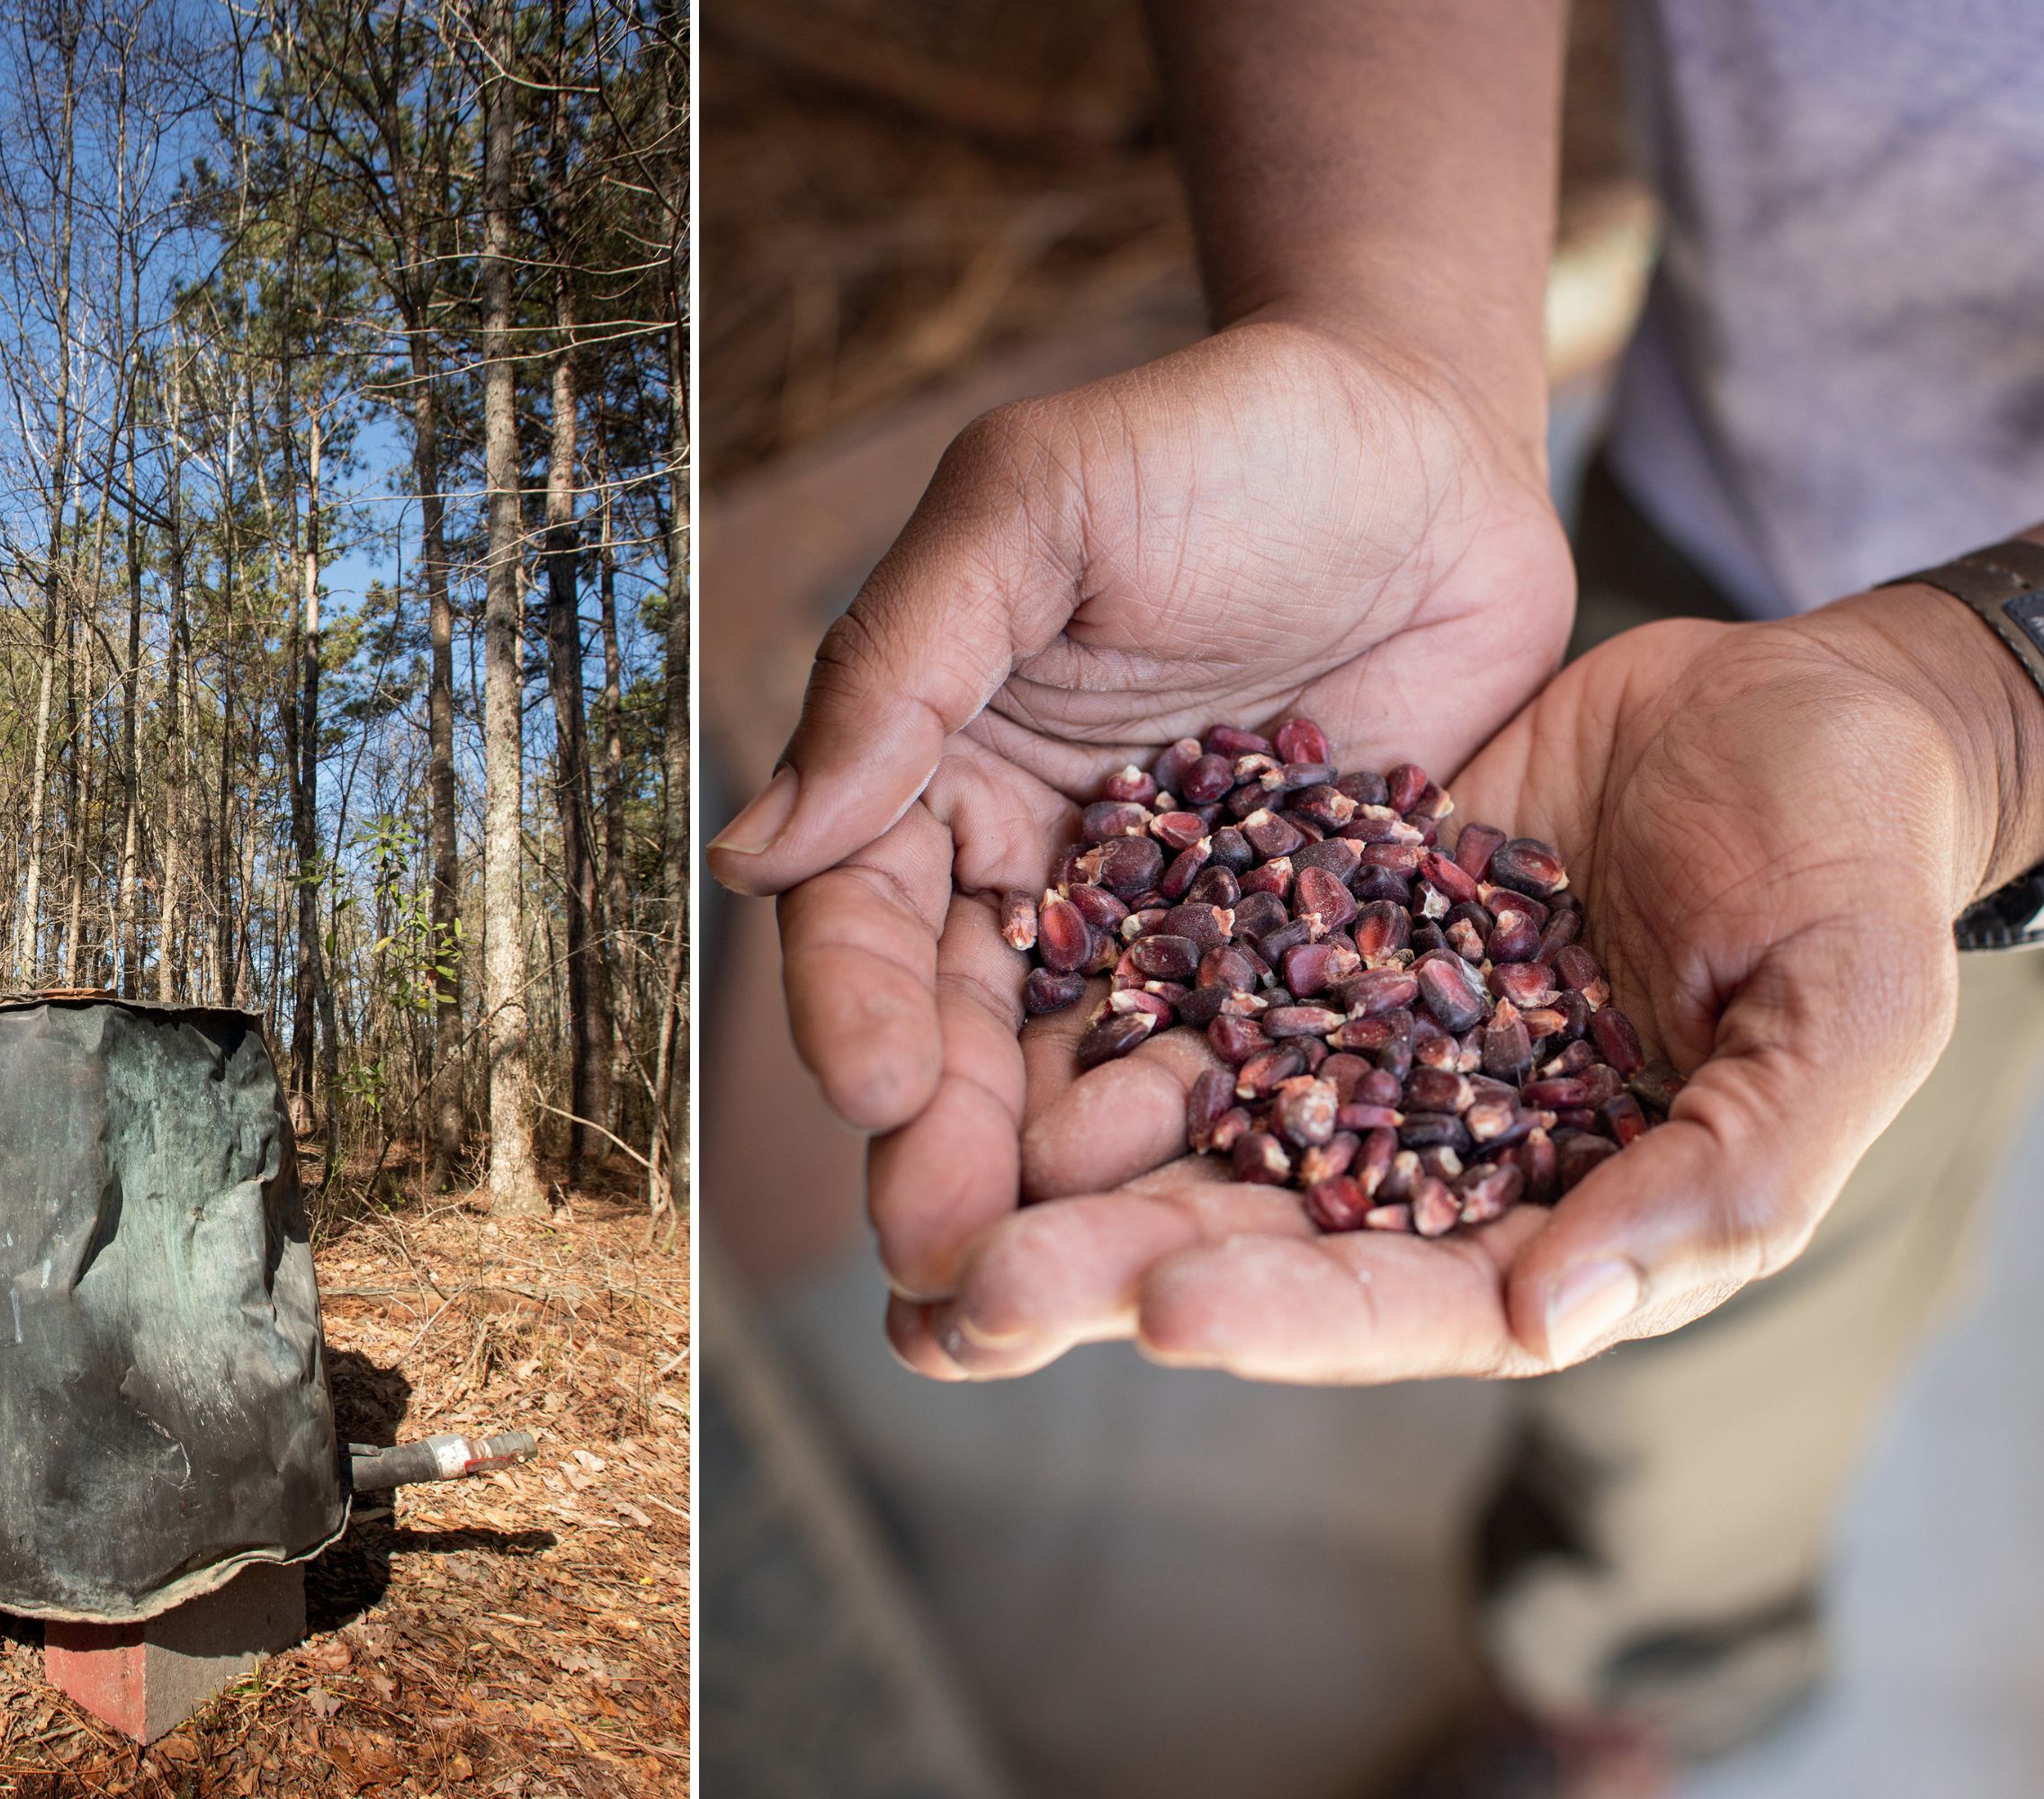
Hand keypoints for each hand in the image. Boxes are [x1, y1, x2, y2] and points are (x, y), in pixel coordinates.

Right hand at [706, 317, 1572, 1300]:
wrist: (1429, 439)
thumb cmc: (1214, 439)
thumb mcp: (1034, 507)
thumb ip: (900, 666)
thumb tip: (750, 850)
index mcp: (936, 776)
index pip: (864, 918)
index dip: (857, 1007)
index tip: (873, 1087)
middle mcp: (1034, 875)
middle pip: (963, 1035)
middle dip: (944, 1147)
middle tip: (945, 1255)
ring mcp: (1165, 931)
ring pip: (1087, 1079)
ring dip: (1064, 1184)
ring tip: (1059, 1277)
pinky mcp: (1296, 962)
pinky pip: (1249, 1067)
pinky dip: (1223, 1142)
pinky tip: (1217, 1217)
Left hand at [899, 584, 2043, 1382]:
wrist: (1794, 700)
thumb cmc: (1850, 860)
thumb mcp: (1837, 1010)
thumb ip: (1726, 1170)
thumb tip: (1548, 1314)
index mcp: (1556, 1217)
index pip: (1401, 1298)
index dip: (1287, 1314)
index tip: (1162, 1308)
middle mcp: (1422, 1156)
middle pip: (1249, 1241)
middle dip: (1107, 1272)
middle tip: (966, 1291)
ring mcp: (1349, 1046)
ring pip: (1178, 1130)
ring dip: (1048, 1176)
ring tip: (912, 1210)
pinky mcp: (1298, 935)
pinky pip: (1172, 984)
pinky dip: (1075, 1024)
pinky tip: (966, 1040)